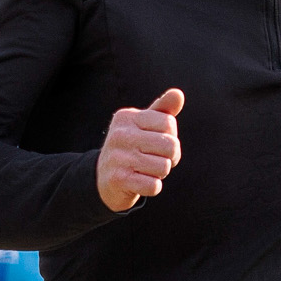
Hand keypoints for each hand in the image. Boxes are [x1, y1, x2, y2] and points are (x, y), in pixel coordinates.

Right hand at [97, 88, 183, 211]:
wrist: (103, 179)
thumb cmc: (131, 148)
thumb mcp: (144, 126)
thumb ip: (163, 110)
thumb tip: (178, 94)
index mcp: (127, 117)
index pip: (169, 123)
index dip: (171, 136)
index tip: (159, 144)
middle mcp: (120, 134)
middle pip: (170, 145)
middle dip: (170, 157)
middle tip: (155, 160)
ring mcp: (118, 157)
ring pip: (164, 166)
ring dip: (160, 173)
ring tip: (145, 170)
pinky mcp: (119, 179)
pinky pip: (154, 185)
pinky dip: (153, 187)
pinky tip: (140, 182)